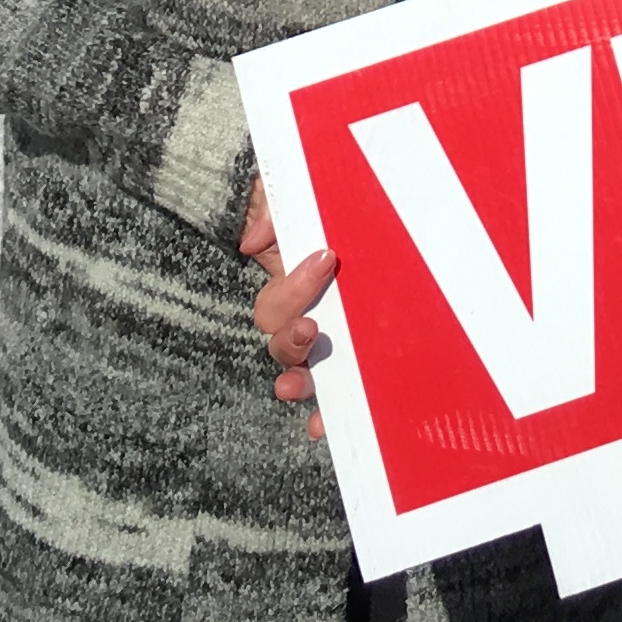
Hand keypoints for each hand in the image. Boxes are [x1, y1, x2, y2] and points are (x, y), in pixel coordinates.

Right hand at [238, 177, 338, 431]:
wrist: (369, 213)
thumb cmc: (326, 207)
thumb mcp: (290, 195)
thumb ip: (269, 204)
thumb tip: (253, 241)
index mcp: (290, 284)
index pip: (277, 301)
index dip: (294, 286)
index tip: (327, 258)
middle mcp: (303, 318)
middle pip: (281, 341)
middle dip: (290, 337)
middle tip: (312, 326)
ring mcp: (324, 343)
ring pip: (299, 370)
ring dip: (299, 380)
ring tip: (301, 382)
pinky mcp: (349, 362)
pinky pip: (330, 394)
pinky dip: (323, 414)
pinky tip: (321, 426)